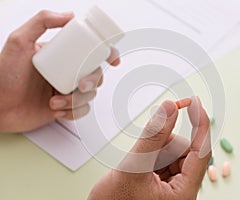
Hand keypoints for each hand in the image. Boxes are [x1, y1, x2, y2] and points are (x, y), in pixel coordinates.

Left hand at [0, 10, 119, 132]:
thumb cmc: (3, 76)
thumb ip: (42, 22)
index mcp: (61, 56)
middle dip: (93, 81)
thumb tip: (69, 15)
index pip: (90, 52)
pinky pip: (81, 111)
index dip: (106, 54)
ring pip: (90, 95)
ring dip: (76, 100)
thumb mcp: (19, 41)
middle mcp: (66, 72)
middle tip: (79, 85)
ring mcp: (66, 90)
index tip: (112, 59)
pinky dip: (72, 112)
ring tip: (55, 101)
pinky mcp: (64, 107)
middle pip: (96, 74)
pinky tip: (57, 110)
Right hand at [88, 97, 210, 199]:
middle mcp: (182, 191)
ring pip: (173, 154)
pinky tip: (139, 166)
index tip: (194, 102)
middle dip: (164, 145)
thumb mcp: (133, 168)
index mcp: (183, 194)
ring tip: (137, 165)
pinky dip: (152, 155)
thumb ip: (153, 136)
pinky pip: (163, 159)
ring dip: (155, 151)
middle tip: (144, 153)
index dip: (200, 125)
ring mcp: (172, 188)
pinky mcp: (162, 183)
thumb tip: (169, 108)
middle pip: (185, 152)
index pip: (202, 152)